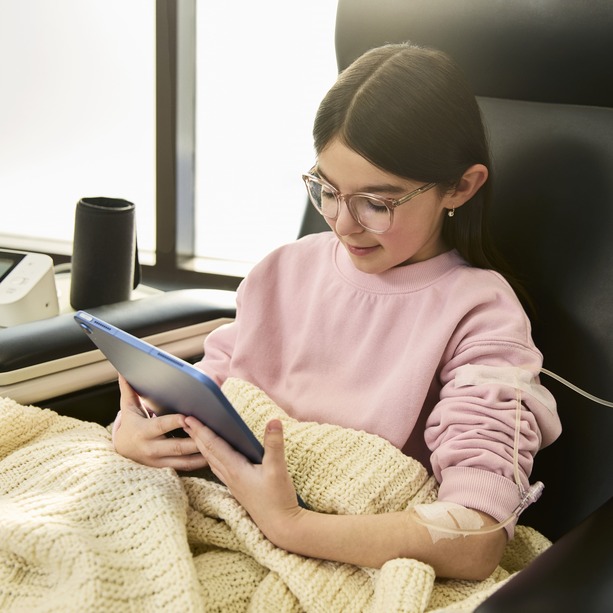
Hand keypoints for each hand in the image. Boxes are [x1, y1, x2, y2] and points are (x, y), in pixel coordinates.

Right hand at [113, 375, 208, 470]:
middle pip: (177, 446)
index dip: (174, 422)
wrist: (122, 452)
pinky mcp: (167, 468)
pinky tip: (215, 456)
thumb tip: (122, 372)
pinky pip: (186, 467)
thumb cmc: (130, 426)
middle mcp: (152, 449)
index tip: (188, 417)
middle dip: (195, 439)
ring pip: (184, 460)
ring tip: (219, 445)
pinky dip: (201, 463)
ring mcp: (160, 462)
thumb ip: (128, 391)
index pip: (161, 426)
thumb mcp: (128, 409)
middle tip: (213, 431)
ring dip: (202, 454)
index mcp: (144, 432)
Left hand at [183, 416, 303, 543]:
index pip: (213, 445)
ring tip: (193, 434)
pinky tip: (211, 456)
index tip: (189, 417)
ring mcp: (231, 482)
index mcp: (235, 469)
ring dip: (200, 445)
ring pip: (210, 460)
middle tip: (184, 420)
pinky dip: (209, 457)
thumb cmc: (278, 498)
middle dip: (195, 435)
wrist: (280, 526)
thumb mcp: (278, 469)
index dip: (201, 430)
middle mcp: (229, 475)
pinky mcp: (236, 487)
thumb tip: (274, 421)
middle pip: (207, 451)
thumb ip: (274, 444)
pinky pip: (217, 468)